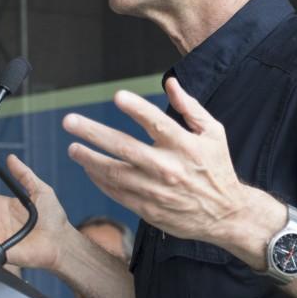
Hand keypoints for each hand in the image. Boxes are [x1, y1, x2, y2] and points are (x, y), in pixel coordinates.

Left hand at [62, 77, 252, 244]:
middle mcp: (169, 168)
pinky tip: (89, 168)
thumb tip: (169, 83)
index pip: (157, 123)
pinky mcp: (149, 210)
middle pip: (124, 148)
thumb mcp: (213, 133)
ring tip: (73, 148)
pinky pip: (117, 193)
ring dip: (89, 159)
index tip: (117, 96)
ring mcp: (156, 191)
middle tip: (70, 122)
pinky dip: (100, 180)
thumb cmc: (217, 167)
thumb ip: (189, 107)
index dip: (137, 109)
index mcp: (185, 146)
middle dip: (93, 133)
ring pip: (114, 173)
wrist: (226, 214)